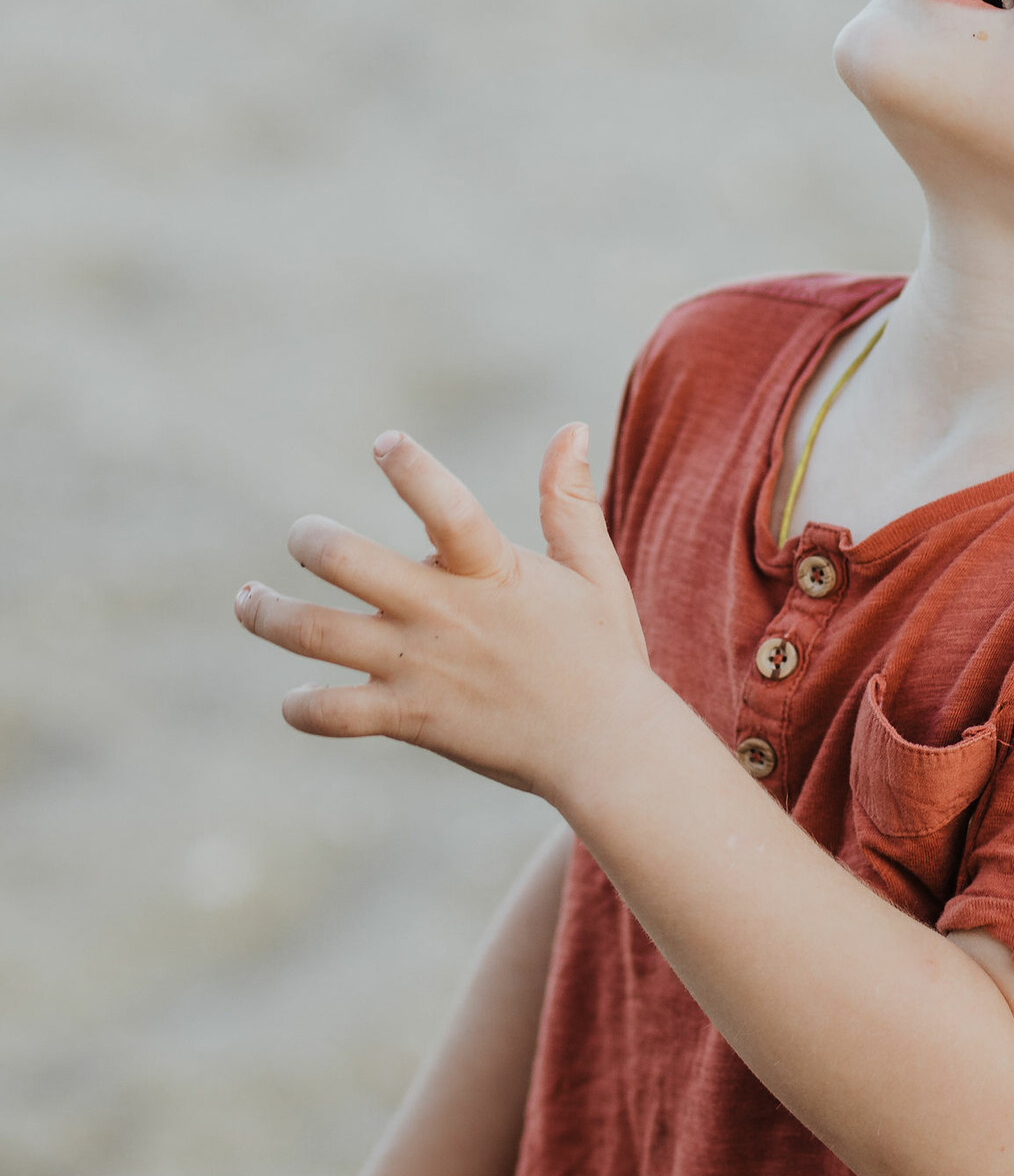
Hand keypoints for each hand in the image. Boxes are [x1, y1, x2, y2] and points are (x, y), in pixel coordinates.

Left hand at [234, 425, 653, 802]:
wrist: (604, 748)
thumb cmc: (603, 653)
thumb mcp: (593, 569)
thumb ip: (568, 500)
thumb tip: (571, 428)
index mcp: (490, 571)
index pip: (444, 506)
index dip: (411, 468)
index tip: (385, 442)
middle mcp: (443, 613)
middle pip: (346, 562)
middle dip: (310, 539)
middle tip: (301, 535)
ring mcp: (418, 668)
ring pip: (315, 634)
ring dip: (268, 614)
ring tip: (246, 600)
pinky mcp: (409, 719)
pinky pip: (333, 715)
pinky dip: (303, 707)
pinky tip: (294, 698)